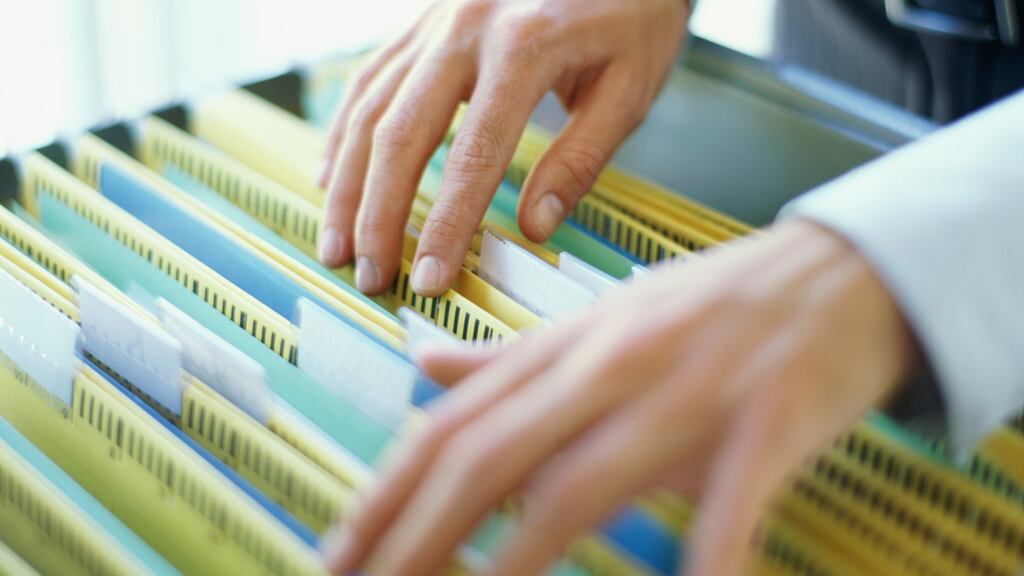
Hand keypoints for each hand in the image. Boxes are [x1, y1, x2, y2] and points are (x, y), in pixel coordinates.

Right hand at [317, 0, 689, 295]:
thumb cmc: (632, 10)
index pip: (474, 156)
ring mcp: (435, 20)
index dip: (446, 224)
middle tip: (370, 274)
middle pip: (400, 134)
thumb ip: (581, 158)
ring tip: (337, 243)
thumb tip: (534, 226)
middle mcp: (466, 28)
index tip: (429, 278)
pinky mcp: (421, 19)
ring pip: (370, 107)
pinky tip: (332, 175)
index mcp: (525, 48)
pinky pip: (369, 77)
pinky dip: (344, 131)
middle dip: (377, 214)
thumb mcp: (630, 86)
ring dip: (347, 183)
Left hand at [320, 219, 916, 574]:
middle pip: (492, 455)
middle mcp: (613, 364)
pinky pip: (728, 507)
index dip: (387, 492)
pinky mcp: (771, 421)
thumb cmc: (710, 306)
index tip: (340, 552)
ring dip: (512, 563)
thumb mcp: (600, 319)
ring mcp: (690, 392)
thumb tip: (420, 368)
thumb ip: (508, 356)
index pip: (456, 422)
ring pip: (581, 483)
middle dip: (416, 536)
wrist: (838, 270)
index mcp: (571, 343)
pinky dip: (704, 564)